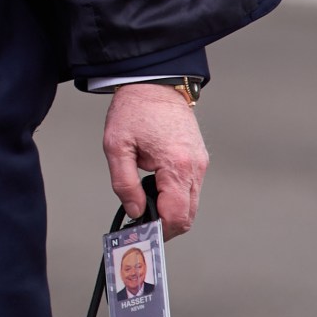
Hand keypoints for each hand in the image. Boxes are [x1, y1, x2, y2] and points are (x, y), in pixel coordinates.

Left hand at [102, 83, 209, 238]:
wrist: (154, 83)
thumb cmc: (134, 111)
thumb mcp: (116, 146)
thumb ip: (124, 183)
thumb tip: (136, 212)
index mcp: (177, 165)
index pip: (177, 216)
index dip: (159, 230)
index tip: (141, 233)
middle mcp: (195, 167)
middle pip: (188, 216)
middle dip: (166, 226)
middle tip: (142, 226)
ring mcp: (200, 164)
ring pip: (191, 204)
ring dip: (171, 212)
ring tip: (145, 208)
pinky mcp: (199, 159)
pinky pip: (190, 189)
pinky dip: (176, 198)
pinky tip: (156, 192)